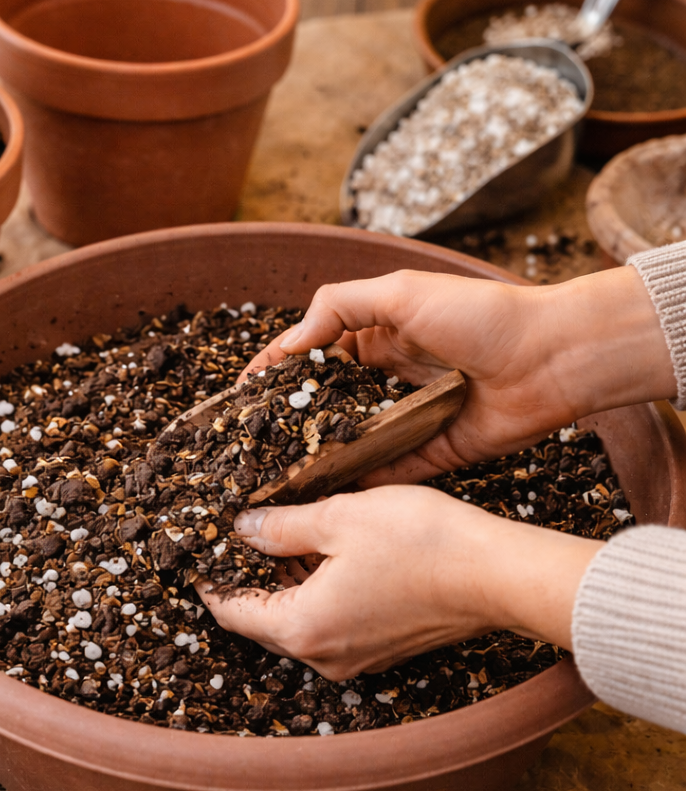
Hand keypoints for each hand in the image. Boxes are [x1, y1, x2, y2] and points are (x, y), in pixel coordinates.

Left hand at [198, 487, 599, 679]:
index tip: (198, 551)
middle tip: (236, 532)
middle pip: (261, 620)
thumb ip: (280, 526)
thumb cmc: (421, 543)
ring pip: (295, 620)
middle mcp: (324, 656)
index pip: (231, 611)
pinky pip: (328, 623)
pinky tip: (319, 551)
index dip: (209, 579)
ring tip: (276, 533)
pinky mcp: (381, 649)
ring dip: (281, 582)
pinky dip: (313, 591)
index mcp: (302, 628)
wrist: (500, 574)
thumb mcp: (338, 518)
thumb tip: (241, 527)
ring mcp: (355, 658)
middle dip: (246, 576)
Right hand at [247, 266, 675, 483]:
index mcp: (373, 338)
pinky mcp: (429, 455)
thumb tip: (288, 344)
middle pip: (323, 406)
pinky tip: (321, 498)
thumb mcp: (401, 292)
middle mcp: (383, 381)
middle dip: (286, 425)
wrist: (554, 357)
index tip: (237, 399)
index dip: (272, 376)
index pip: (309, 358)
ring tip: (272, 481)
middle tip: (245, 449)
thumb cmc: (480, 315)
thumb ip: (338, 307)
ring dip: (315, 459)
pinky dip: (357, 485)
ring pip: (349, 444)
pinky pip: (385, 474)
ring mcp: (405, 420)